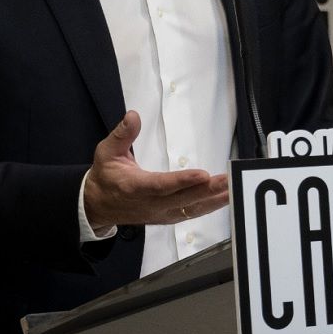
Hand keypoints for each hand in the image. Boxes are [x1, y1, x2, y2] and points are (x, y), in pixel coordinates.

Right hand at [83, 111, 229, 228]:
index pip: (162, 185)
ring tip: (234, 188)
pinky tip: (225, 198)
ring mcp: (161, 213)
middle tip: (229, 179)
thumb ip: (121, 134)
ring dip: (214, 199)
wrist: (98, 206)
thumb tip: (133, 116)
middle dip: (208, 189)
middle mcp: (151, 204)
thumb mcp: (106, 152)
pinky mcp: (168, 217)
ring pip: (191, 208)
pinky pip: (192, 213)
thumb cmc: (105, 177)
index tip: (202, 174)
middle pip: (184, 198)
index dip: (183, 181)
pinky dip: (210, 206)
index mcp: (135, 187)